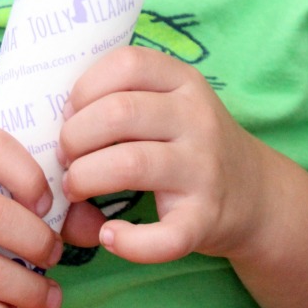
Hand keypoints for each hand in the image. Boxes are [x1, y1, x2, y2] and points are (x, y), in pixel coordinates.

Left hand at [58, 47, 267, 264]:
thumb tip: (52, 132)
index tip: (70, 114)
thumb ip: (119, 102)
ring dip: (85, 179)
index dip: (85, 88)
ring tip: (76, 189)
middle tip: (66, 158)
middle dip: (74, 137)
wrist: (254, 193)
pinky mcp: (205, 219)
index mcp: (182, 81)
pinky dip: (128, 243)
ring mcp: (204, 168)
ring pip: (129, 164)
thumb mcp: (168, 105)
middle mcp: (197, 118)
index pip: (126, 64)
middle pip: (118, 112)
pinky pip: (163, 236)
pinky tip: (110, 237)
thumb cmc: (187, 144)